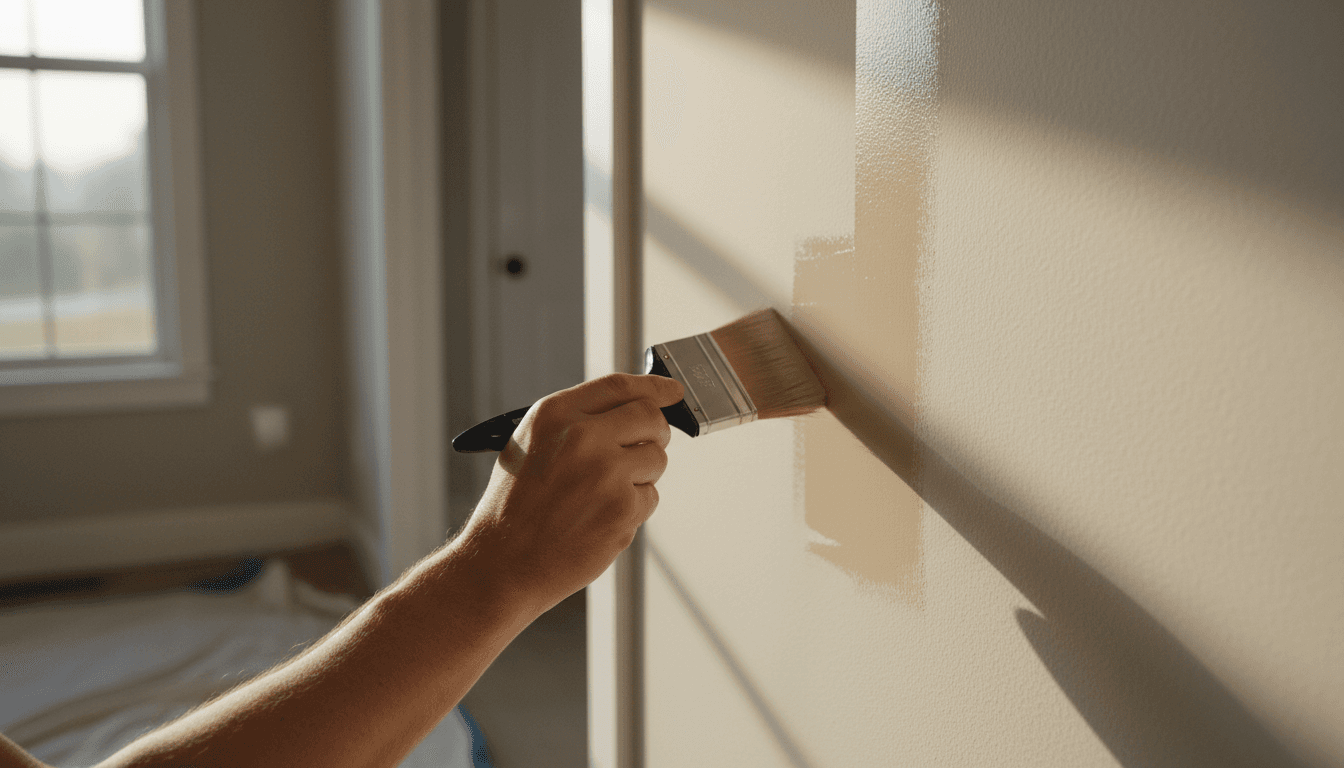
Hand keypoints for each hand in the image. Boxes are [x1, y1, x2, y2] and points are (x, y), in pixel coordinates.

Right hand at [459, 373, 685, 612]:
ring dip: (642, 475)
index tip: (671, 391)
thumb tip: (627, 411)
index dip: (654, 387)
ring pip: (657, 459)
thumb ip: (577, 421)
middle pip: (651, 418)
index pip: (620, 386)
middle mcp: (583, 438)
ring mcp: (607, 474)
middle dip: (654, 433)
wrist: (502, 562)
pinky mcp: (623, 510)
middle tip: (641, 449)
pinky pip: (650, 497)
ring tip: (602, 494)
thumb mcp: (530, 444)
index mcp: (556, 415)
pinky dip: (633, 508)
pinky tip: (599, 518)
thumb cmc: (513, 507)